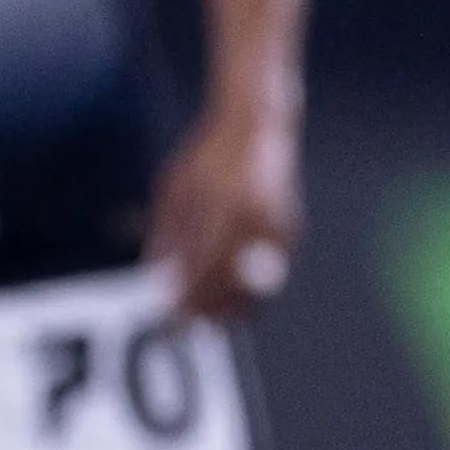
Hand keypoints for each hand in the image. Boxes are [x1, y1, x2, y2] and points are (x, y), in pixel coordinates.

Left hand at [147, 108, 301, 320]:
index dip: (189, 293)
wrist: (258, 126)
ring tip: (212, 318)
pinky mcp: (291, 229)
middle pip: (235, 281)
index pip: (204, 264)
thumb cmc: (207, 157)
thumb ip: (169, 235)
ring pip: (260, 284)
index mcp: (225, 206)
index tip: (171, 311)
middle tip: (189, 322)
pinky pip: (272, 271)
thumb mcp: (175, 190)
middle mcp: (257, 218)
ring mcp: (279, 225)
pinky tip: (232, 296)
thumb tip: (158, 278)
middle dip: (212, 308)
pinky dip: (252, 288)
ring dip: (235, 306)